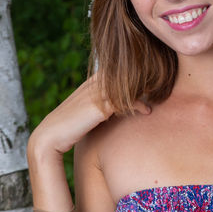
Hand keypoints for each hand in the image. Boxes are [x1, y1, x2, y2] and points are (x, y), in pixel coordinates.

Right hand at [28, 74, 148, 159]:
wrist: (49, 139)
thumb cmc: (69, 129)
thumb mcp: (87, 114)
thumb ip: (101, 108)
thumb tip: (116, 110)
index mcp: (90, 84)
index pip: (116, 72)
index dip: (135, 76)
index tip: (153, 82)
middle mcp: (92, 85)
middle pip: (124, 74)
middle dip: (143, 79)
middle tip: (163, 84)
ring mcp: (94, 95)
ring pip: (125, 87)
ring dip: (143, 92)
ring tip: (159, 97)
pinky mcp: (96, 107)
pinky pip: (122, 101)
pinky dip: (136, 104)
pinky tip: (146, 111)